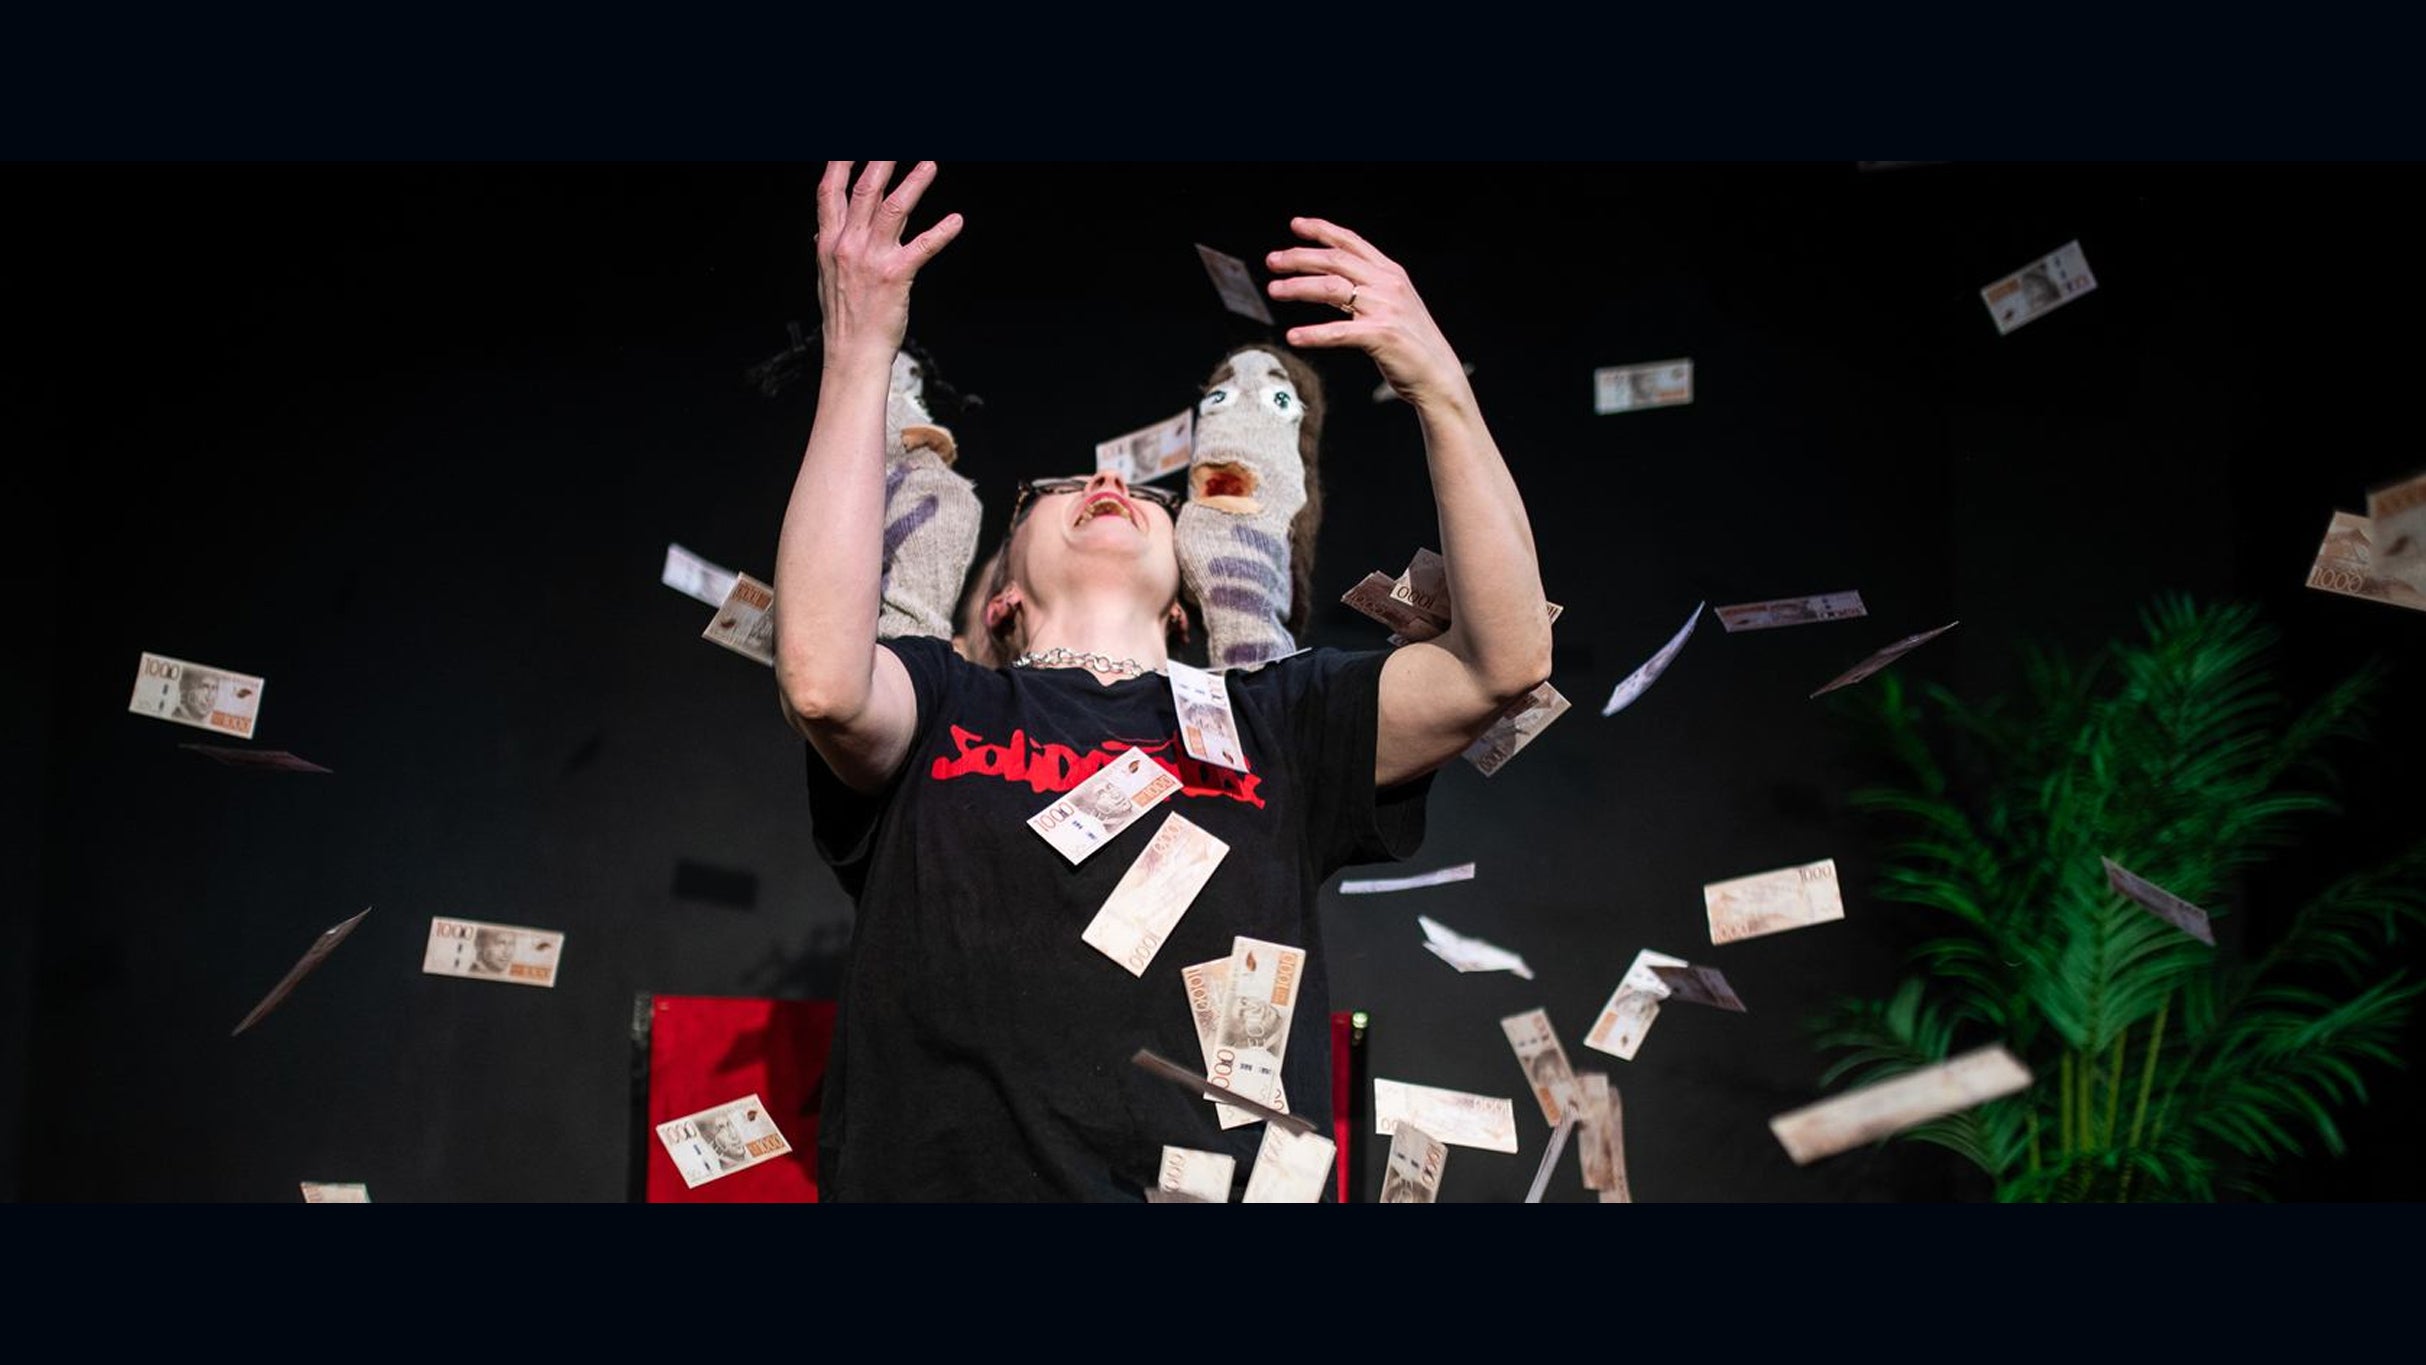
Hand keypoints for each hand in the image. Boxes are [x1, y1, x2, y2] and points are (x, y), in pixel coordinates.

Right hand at [815, 161, 961, 360]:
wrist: (853, 353)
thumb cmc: (844, 318)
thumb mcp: (825, 277)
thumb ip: (829, 248)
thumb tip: (823, 230)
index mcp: (829, 242)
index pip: (829, 192)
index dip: (839, 163)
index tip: (850, 145)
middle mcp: (848, 245)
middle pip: (864, 190)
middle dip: (880, 161)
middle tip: (893, 143)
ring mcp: (872, 258)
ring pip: (894, 209)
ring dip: (914, 183)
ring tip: (929, 164)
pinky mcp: (896, 275)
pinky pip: (923, 247)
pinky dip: (942, 232)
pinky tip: (956, 221)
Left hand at [1265, 218, 1470, 407]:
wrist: (1439, 375)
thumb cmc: (1412, 343)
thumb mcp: (1392, 305)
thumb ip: (1366, 289)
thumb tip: (1330, 281)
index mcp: (1390, 273)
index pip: (1351, 242)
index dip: (1322, 231)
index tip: (1296, 224)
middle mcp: (1387, 285)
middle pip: (1335, 260)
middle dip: (1299, 257)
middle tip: (1272, 260)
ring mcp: (1384, 309)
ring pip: (1331, 288)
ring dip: (1298, 287)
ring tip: (1274, 291)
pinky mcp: (1381, 336)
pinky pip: (1338, 332)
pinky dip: (1313, 334)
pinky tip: (1294, 337)